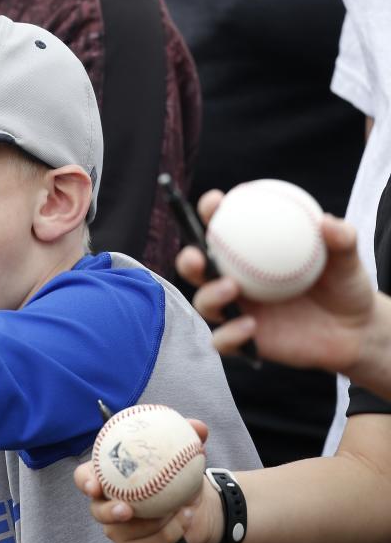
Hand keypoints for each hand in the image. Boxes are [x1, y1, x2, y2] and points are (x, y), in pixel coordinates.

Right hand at [73, 420, 222, 542]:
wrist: (193, 507)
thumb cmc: (176, 476)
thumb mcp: (184, 455)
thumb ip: (188, 437)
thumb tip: (198, 428)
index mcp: (108, 477)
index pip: (84, 478)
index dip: (85, 482)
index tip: (95, 485)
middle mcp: (107, 504)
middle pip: (97, 511)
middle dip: (109, 512)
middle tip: (128, 509)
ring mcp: (119, 529)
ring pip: (125, 534)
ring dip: (154, 525)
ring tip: (178, 512)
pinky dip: (168, 536)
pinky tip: (184, 521)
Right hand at [176, 190, 374, 372]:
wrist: (353, 331)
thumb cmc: (344, 285)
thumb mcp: (347, 260)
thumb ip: (340, 240)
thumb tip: (326, 222)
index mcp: (248, 252)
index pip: (220, 228)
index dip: (209, 212)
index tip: (215, 201)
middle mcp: (233, 279)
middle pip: (196, 267)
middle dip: (188, 258)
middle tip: (199, 255)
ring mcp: (234, 309)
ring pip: (204, 302)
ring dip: (209, 294)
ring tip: (231, 288)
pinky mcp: (240, 340)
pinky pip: (224, 340)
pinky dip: (229, 334)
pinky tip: (249, 326)